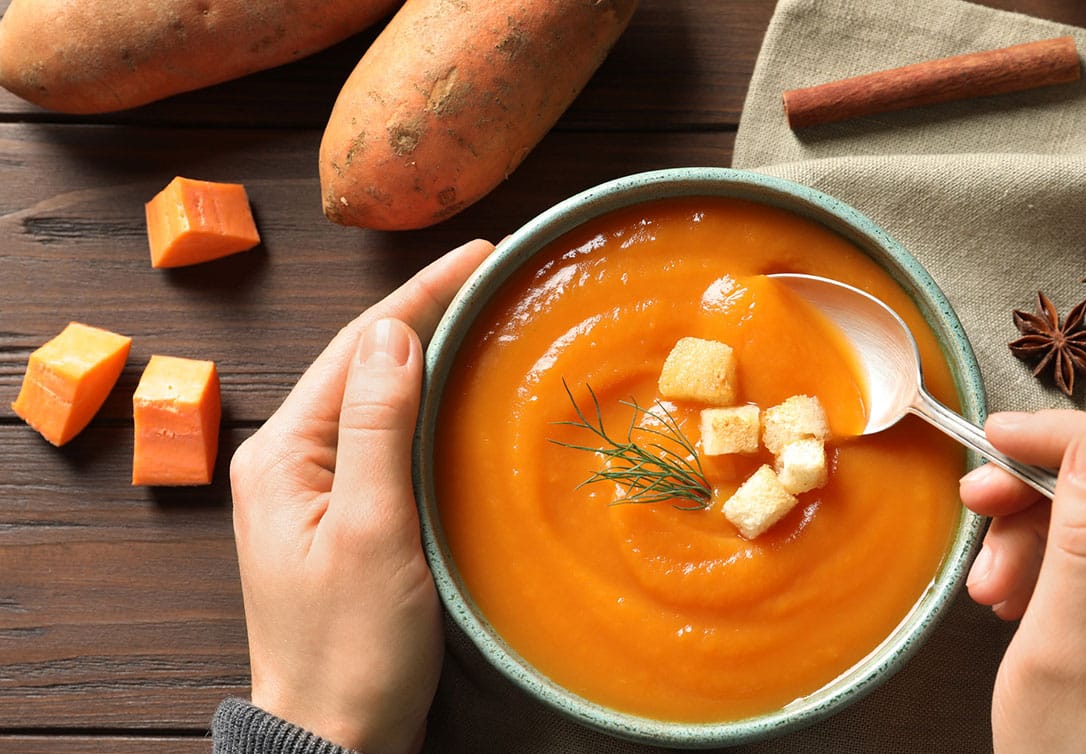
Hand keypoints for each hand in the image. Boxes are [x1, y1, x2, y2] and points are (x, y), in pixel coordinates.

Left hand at [228, 239, 494, 753]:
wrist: (335, 737)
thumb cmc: (351, 649)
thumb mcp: (371, 531)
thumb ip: (376, 426)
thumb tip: (391, 330)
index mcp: (281, 454)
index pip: (357, 347)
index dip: (420, 294)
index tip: (478, 254)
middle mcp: (288, 461)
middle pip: (362, 363)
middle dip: (424, 311)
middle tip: (490, 273)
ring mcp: (313, 491)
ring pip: (375, 398)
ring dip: (425, 352)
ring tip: (480, 313)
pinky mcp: (342, 517)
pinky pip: (383, 439)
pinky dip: (423, 405)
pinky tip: (456, 393)